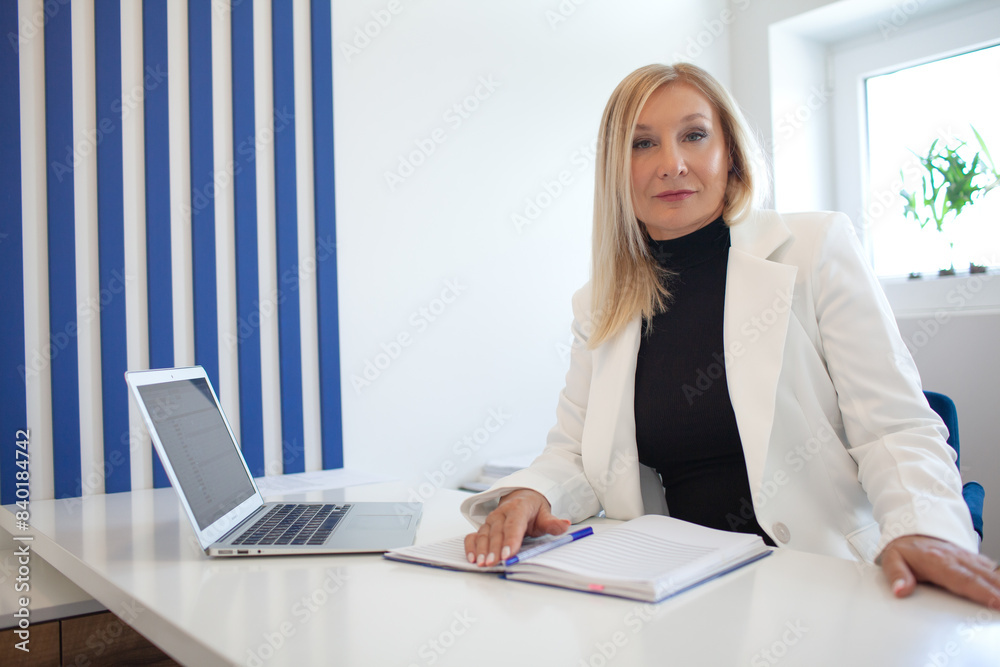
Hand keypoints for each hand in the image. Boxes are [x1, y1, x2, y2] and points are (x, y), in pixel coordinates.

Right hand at [463, 489, 569, 566]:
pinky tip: (473, 558)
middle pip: (497, 532)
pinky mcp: (484, 527)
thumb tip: (565, 525)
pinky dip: (471, 546)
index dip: (511, 539)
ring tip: (482, 564)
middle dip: (495, 549)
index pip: (514, 524)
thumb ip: (553, 523)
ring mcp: (490, 520)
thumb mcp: (545, 514)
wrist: (521, 497)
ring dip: (482, 550)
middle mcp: (501, 513)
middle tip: (494, 563)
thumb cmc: (533, 510)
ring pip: (483, 534)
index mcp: (518, 508)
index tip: (509, 554)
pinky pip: (474, 536)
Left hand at [880, 535, 999, 607]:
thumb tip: (901, 590)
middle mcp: (955, 558)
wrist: (910, 529)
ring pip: (990, 572)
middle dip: (999, 591)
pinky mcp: (972, 559)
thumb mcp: (891, 559)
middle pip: (982, 577)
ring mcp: (966, 557)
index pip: (963, 579)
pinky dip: (999, 576)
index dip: (981, 591)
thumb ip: (897, 575)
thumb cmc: (904, 548)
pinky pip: (990, 567)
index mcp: (937, 560)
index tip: (997, 602)